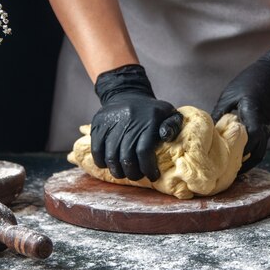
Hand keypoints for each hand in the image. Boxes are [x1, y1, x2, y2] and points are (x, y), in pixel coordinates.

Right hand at [91, 64, 182, 181]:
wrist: (126, 93)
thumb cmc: (151, 110)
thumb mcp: (168, 112)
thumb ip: (173, 125)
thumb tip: (166, 136)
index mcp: (149, 119)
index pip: (144, 150)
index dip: (148, 168)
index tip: (153, 176)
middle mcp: (129, 119)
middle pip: (126, 157)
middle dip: (133, 173)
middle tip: (137, 176)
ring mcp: (111, 121)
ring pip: (110, 156)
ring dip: (117, 171)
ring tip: (124, 173)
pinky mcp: (98, 124)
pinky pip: (96, 149)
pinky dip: (102, 162)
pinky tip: (110, 165)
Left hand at [212, 39, 269, 172]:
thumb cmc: (253, 79)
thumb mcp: (230, 94)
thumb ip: (220, 112)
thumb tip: (207, 129)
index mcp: (255, 118)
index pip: (248, 143)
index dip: (235, 155)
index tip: (220, 163)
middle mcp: (265, 128)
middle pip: (255, 154)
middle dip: (240, 164)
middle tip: (222, 172)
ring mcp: (269, 130)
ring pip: (258, 152)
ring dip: (246, 161)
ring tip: (228, 168)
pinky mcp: (268, 128)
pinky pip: (260, 145)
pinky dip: (249, 153)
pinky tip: (236, 154)